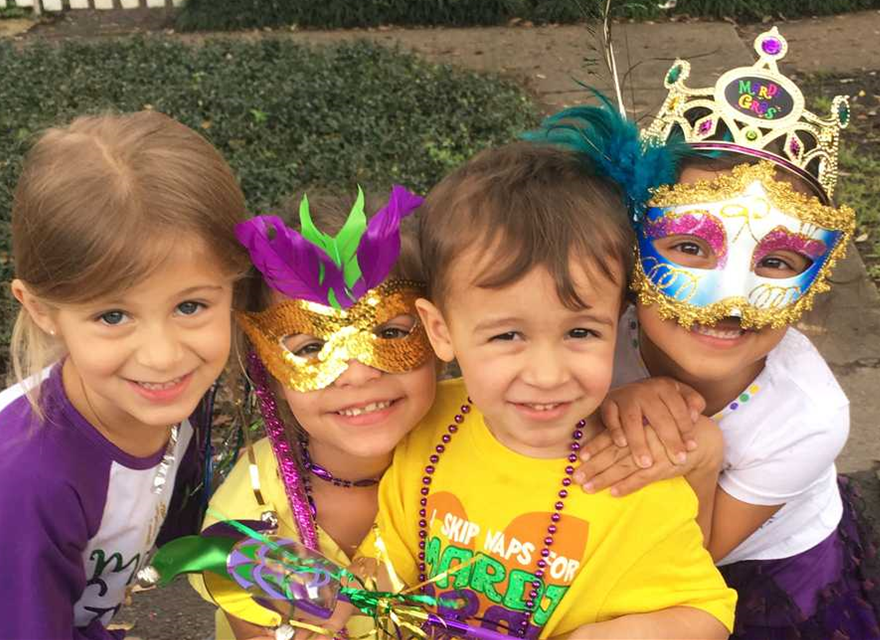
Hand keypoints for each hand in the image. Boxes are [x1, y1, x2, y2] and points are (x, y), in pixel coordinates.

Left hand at [574, 417, 722, 496]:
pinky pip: (642, 479)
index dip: (594, 446)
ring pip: (624, 467)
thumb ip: (626, 432)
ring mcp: (652, 453)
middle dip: (593, 466)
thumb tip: (597, 443)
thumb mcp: (647, 427)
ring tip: (588, 487)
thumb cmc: (665, 433)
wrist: (699, 438)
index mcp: (635, 426)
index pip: (610, 437)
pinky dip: (628, 486)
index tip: (578, 457)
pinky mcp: (663, 467)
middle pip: (613, 453)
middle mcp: (642, 438)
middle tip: (576, 477)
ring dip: (604, 478)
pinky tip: (614, 492)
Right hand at [598, 378, 705, 469]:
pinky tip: (622, 445)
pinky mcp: (608, 402)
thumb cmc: (659, 399)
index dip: (686, 429)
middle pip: (659, 417)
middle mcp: (645, 389)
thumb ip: (692, 402)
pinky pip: (610, 417)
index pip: (679, 409)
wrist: (628, 391)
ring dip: (639, 442)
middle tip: (677, 460)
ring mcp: (625, 395)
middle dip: (669, 440)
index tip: (691, 448)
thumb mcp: (679, 394)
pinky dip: (615, 430)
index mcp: (665, 387)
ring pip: (633, 419)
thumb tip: (695, 415)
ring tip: (646, 463)